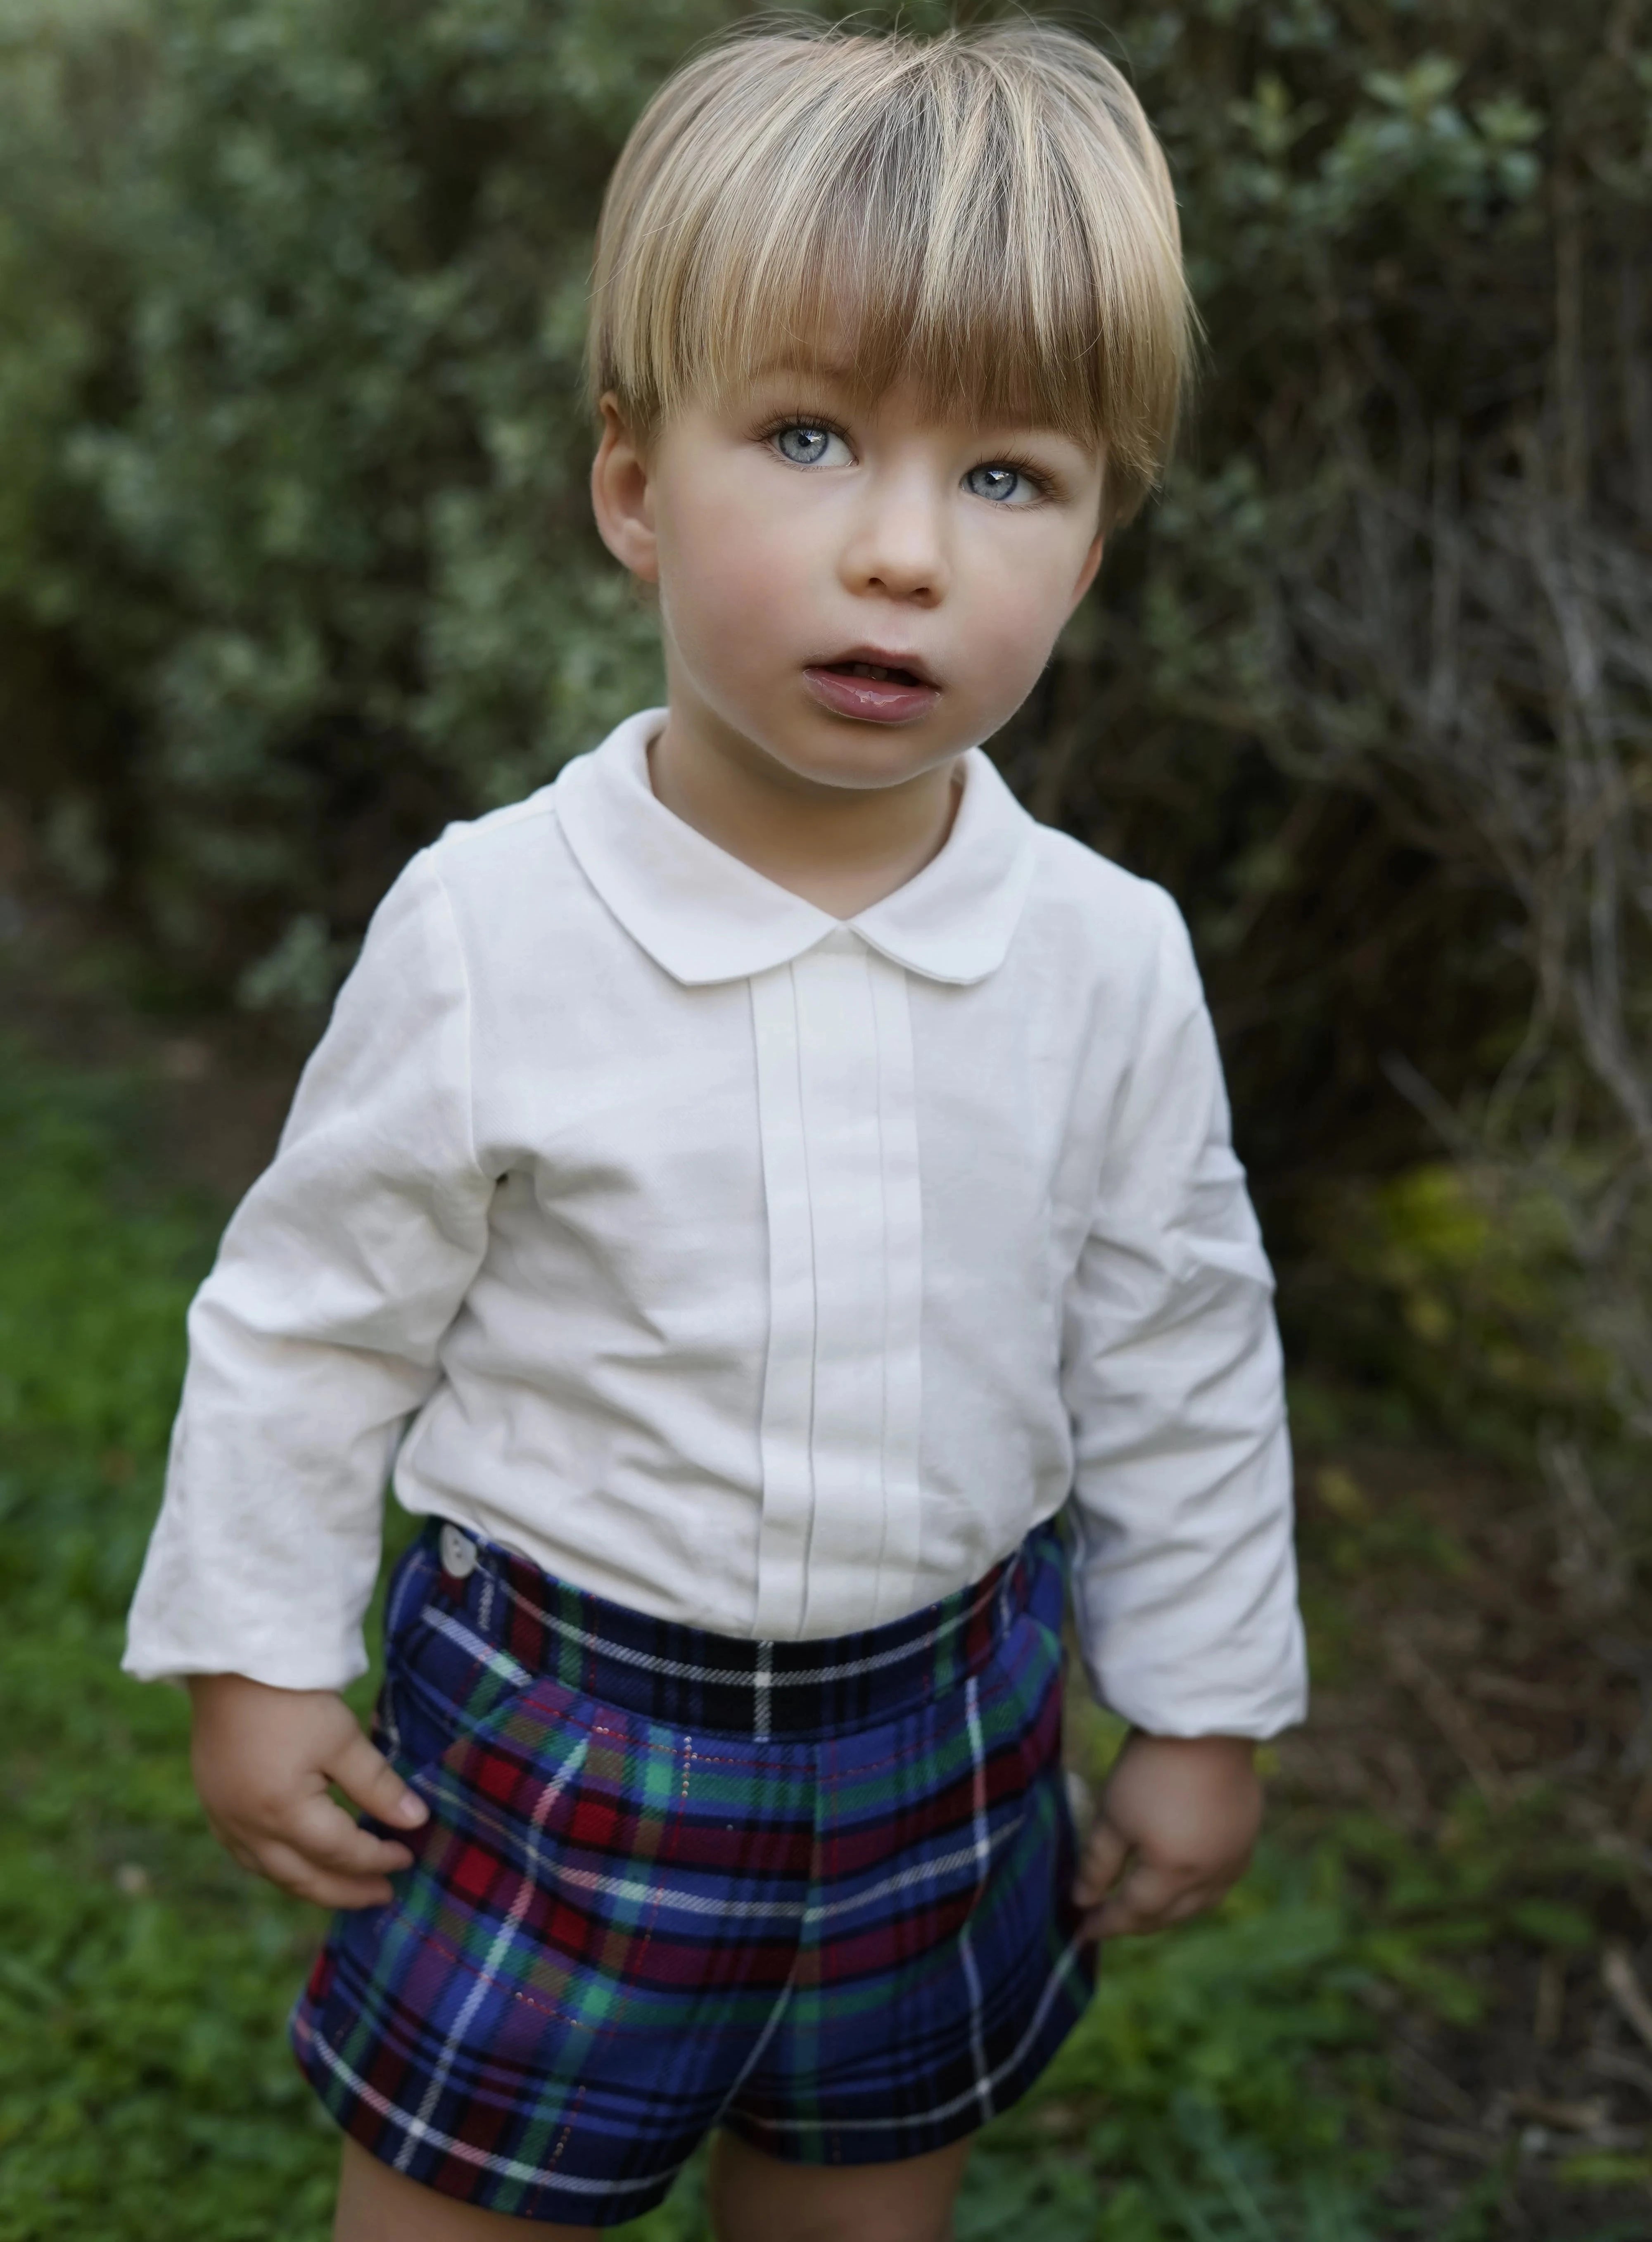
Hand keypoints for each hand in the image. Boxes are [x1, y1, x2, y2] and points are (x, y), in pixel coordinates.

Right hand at [188, 1671, 429, 1908]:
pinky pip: (247, 1856)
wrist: (231, 1662)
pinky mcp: (214, 1805)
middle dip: (346, 1891)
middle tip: (382, 1896)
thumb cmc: (291, 1697)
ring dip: (312, 1885)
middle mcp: (247, 1827)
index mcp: (282, 1812)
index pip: (341, 1852)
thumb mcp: (342, 1738)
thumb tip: (416, 1821)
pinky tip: (298, 1865)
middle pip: (303, 1878)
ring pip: (272, 1873)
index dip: (377, 1858)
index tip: (408, 1856)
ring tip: (347, 1887)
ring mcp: (224, 1819)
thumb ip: (378, 1786)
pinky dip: (279, 1868)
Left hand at [1072, 1731, 1261, 1939]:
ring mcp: (1235, 1856)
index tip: (1080, 1928)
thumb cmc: (1150, 1767)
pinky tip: (1183, 1880)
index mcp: (1174, 1873)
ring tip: (1144, 1907)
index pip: (1134, 1912)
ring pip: (1200, 1904)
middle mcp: (1211, 1875)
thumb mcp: (1113, 1815)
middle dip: (1137, 1922)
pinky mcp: (1247, 1835)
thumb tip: (1082, 1900)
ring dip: (1170, 1911)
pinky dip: (1196, 1891)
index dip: (1106, 1923)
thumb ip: (1097, 1864)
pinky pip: (1221, 1881)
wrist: (1205, 1720)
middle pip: (1170, 1915)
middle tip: (1109, 1920)